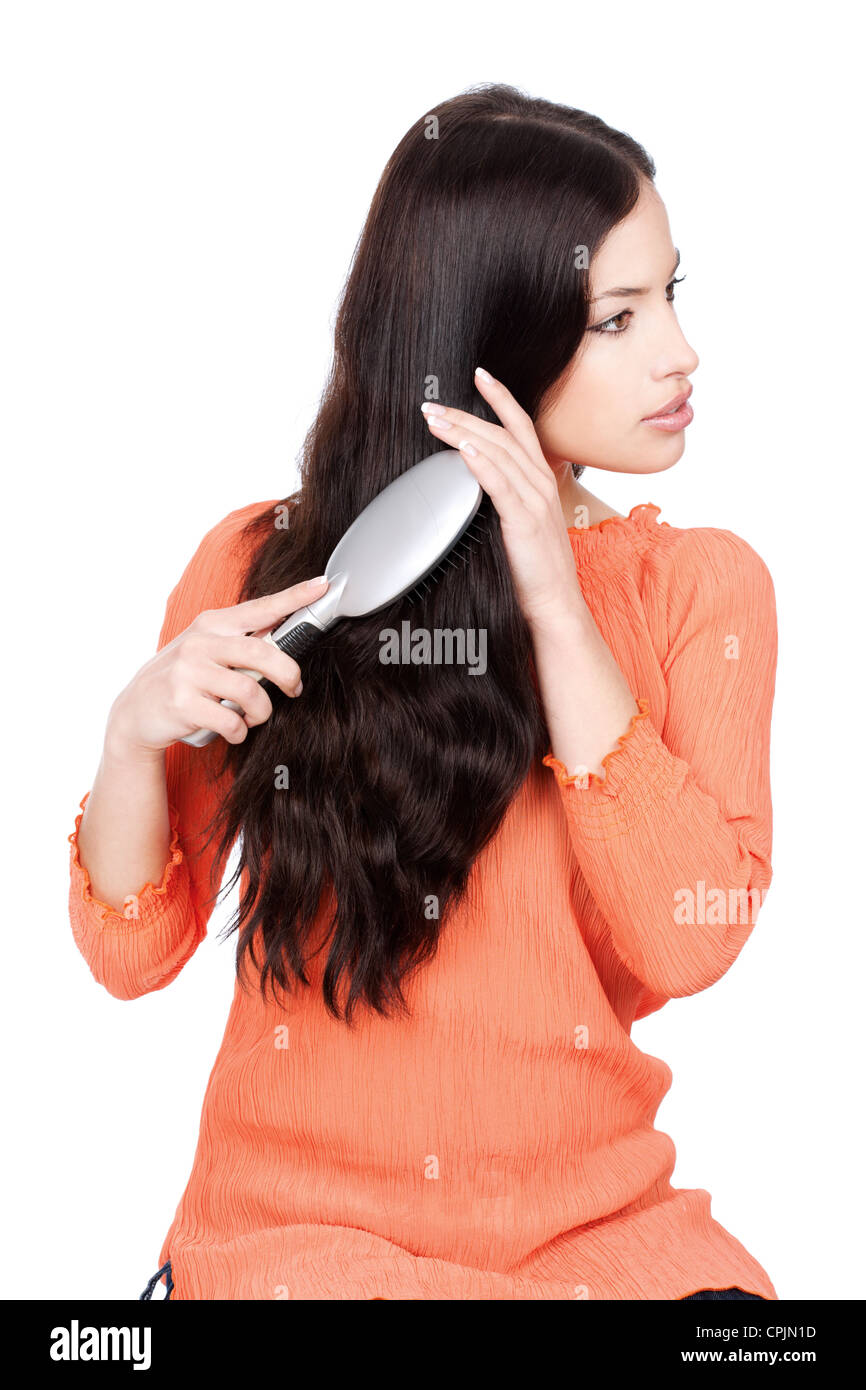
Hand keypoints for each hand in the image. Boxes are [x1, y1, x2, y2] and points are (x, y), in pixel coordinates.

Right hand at [106, 576, 329, 753]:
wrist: (135, 711)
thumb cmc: (181, 678)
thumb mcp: (206, 650)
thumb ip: (240, 642)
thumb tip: (287, 637)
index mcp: (212, 624)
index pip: (260, 607)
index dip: (294, 597)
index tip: (322, 586)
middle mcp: (200, 643)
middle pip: (263, 652)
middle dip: (289, 675)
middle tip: (294, 689)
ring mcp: (189, 672)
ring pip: (250, 691)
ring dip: (261, 712)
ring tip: (254, 716)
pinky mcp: (182, 703)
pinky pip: (231, 721)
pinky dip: (239, 731)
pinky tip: (233, 729)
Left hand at [421, 368, 583, 629]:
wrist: (555, 604)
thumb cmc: (536, 570)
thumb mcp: (524, 524)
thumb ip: (508, 497)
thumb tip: (479, 480)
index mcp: (540, 482)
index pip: (521, 427)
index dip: (501, 399)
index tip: (480, 376)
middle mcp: (540, 484)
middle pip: (503, 434)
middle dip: (466, 413)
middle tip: (432, 404)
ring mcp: (534, 501)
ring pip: (498, 452)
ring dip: (464, 431)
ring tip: (435, 420)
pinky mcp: (524, 521)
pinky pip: (500, 485)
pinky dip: (481, 463)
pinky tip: (462, 449)